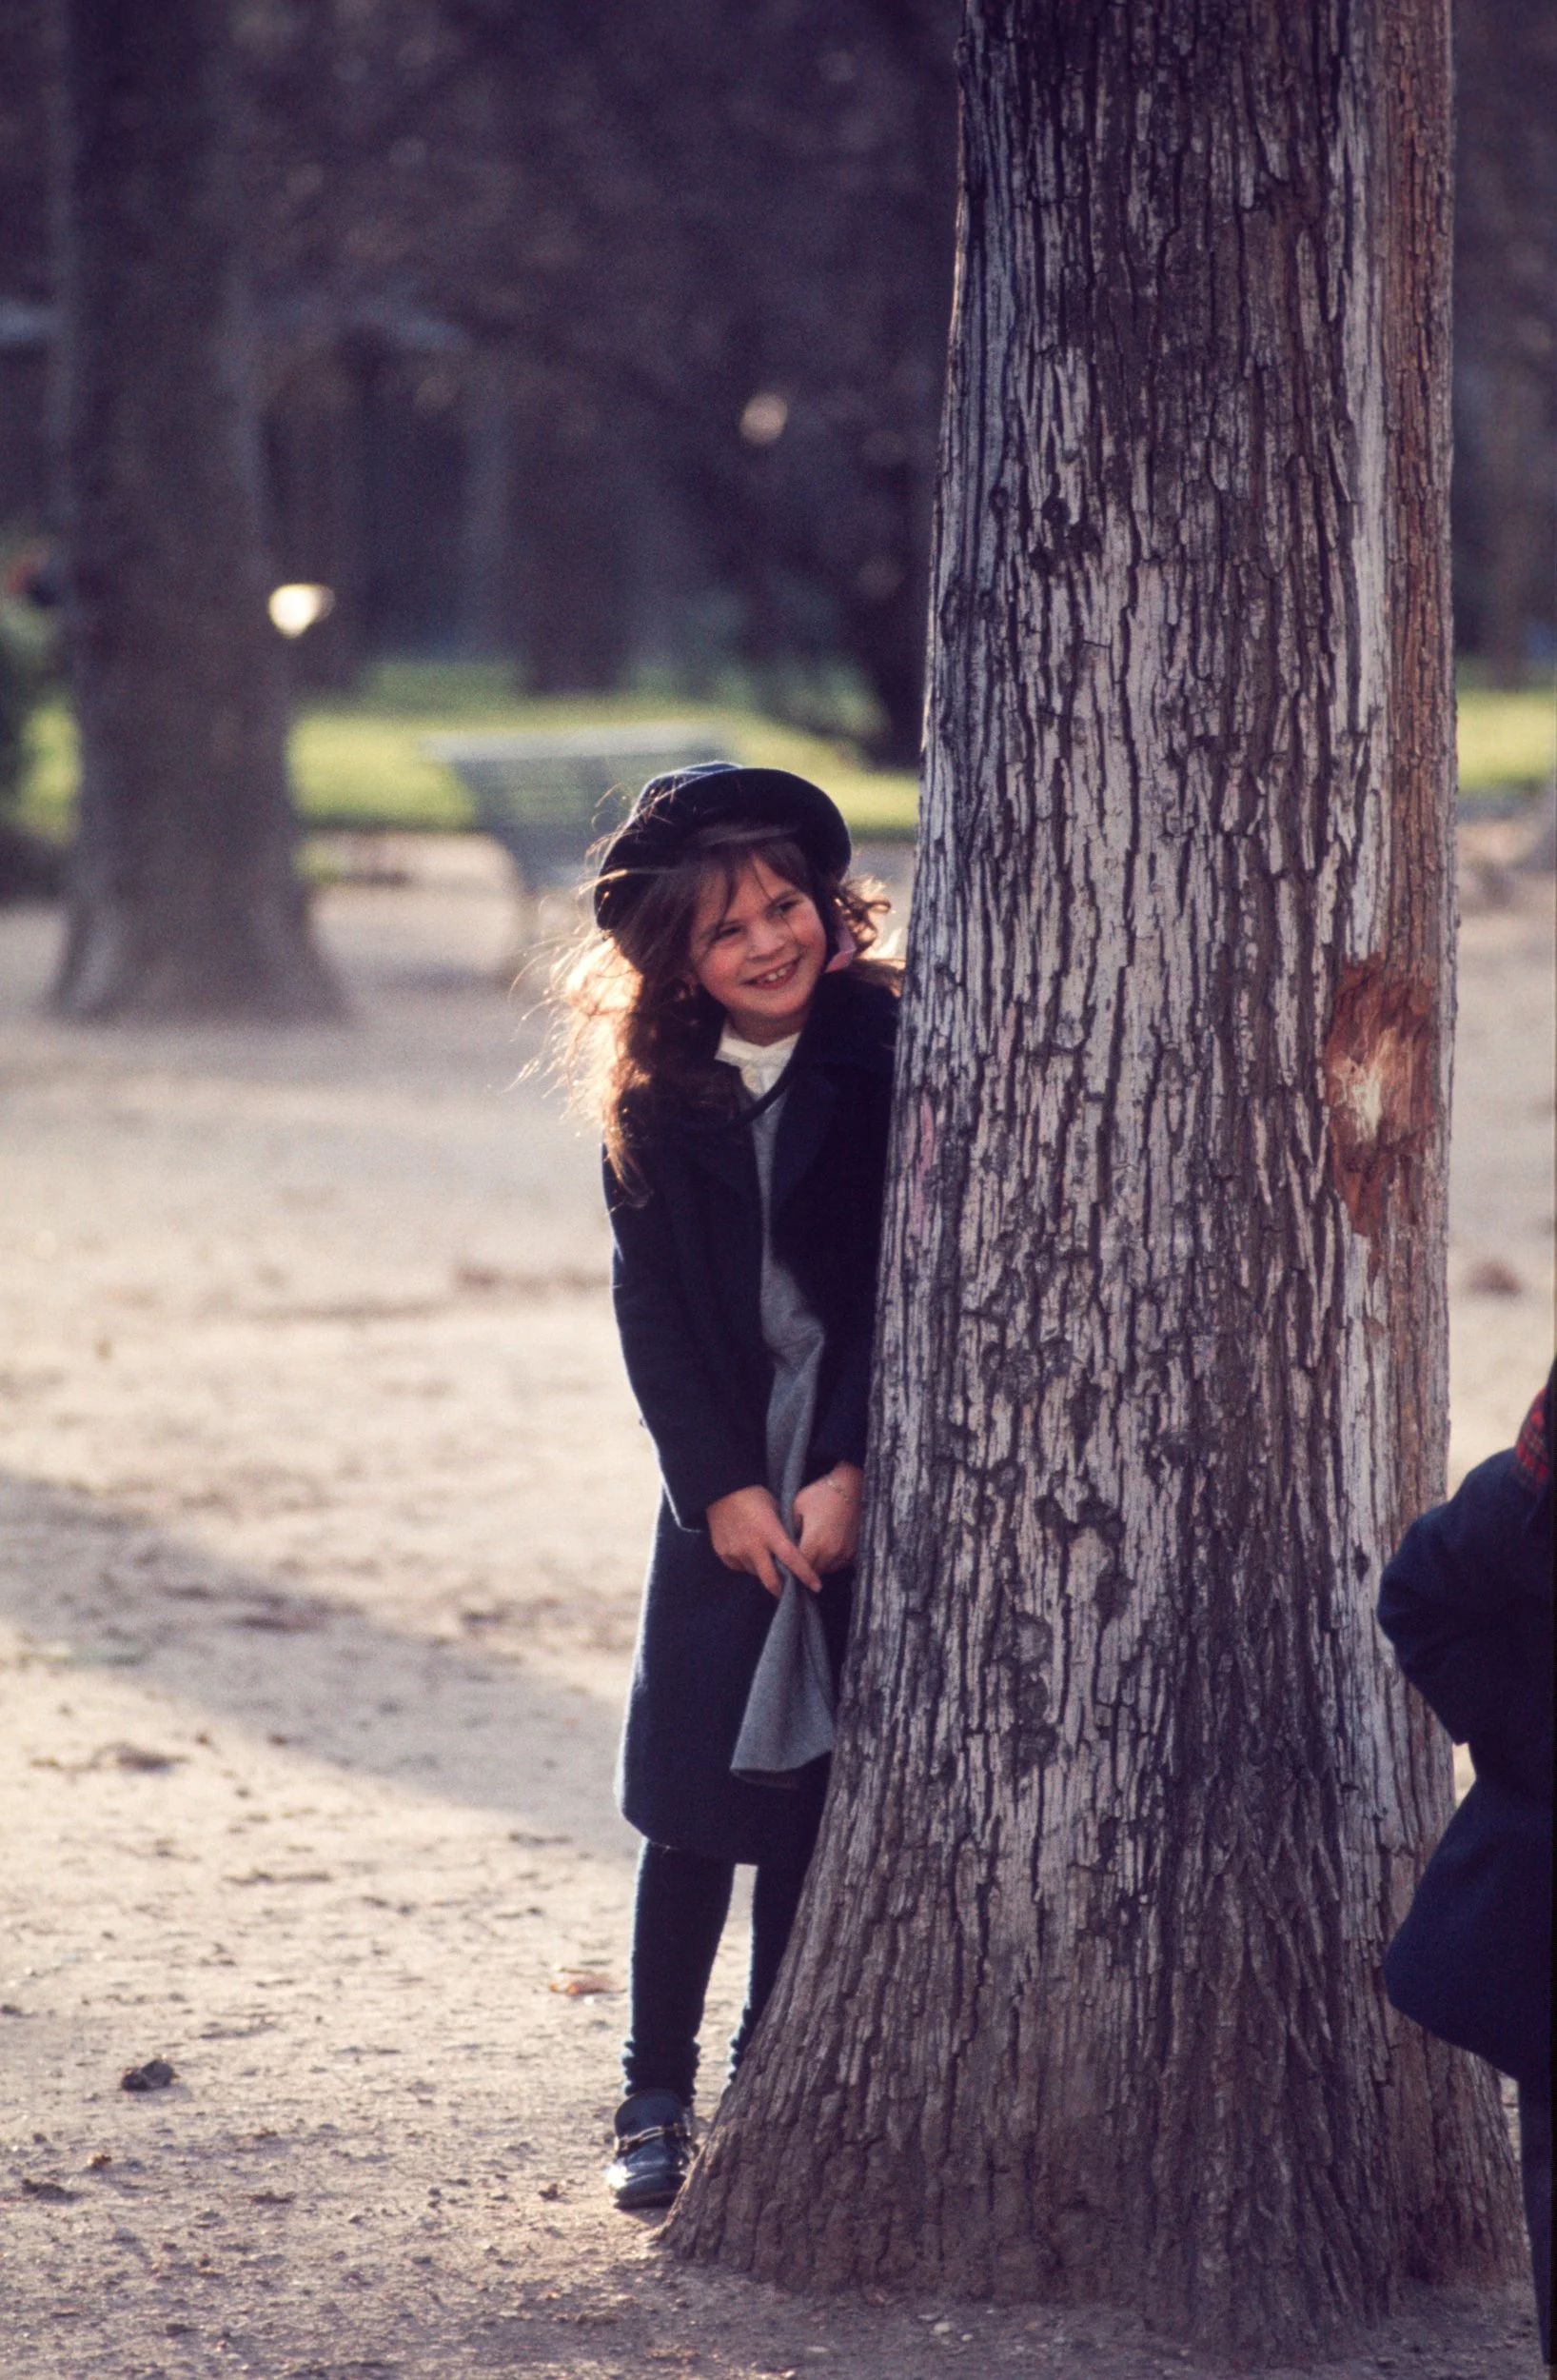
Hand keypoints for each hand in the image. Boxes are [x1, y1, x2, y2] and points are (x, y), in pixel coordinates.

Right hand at [706, 1484, 821, 1597]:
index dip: (805, 1575)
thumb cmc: (754, 1495)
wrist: (721, 1489)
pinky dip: (746, 1562)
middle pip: (771, 1580)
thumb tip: (794, 1551)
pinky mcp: (724, 1554)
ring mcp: (737, 1552)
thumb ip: (783, 1532)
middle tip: (788, 1591)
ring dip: (762, 1569)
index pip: (792, 1559)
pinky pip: (739, 1566)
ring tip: (763, 1556)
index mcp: (770, 1533)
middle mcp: (753, 1547)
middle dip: (781, 1589)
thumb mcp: (776, 1509)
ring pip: (755, 1573)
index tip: (816, 1586)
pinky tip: (745, 1548)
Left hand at [793, 1463, 862, 1575]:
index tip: (785, 1566)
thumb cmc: (821, 1493)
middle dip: (804, 1569)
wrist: (851, 1486)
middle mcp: (829, 1552)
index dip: (791, 1567)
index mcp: (813, 1542)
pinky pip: (839, 1564)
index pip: (799, 1566)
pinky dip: (831, 1562)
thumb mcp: (797, 1506)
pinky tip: (826, 1552)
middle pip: (813, 1571)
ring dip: (818, 1566)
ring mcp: (843, 1552)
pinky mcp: (854, 1550)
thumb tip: (787, 1541)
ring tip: (811, 1557)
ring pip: (827, 1570)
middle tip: (797, 1563)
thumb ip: (790, 1527)